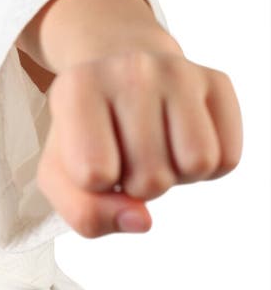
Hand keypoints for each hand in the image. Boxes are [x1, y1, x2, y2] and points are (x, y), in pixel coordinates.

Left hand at [36, 50, 242, 237]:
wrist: (119, 75)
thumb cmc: (89, 133)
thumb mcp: (63, 174)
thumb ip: (86, 213)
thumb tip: (141, 221)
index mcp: (77, 87)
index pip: (94, 176)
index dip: (98, 184)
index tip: (94, 156)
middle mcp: (129, 68)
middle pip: (151, 178)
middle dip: (140, 183)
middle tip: (128, 151)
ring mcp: (177, 70)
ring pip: (196, 164)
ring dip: (178, 174)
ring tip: (156, 145)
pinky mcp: (216, 79)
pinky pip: (227, 157)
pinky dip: (207, 166)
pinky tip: (180, 137)